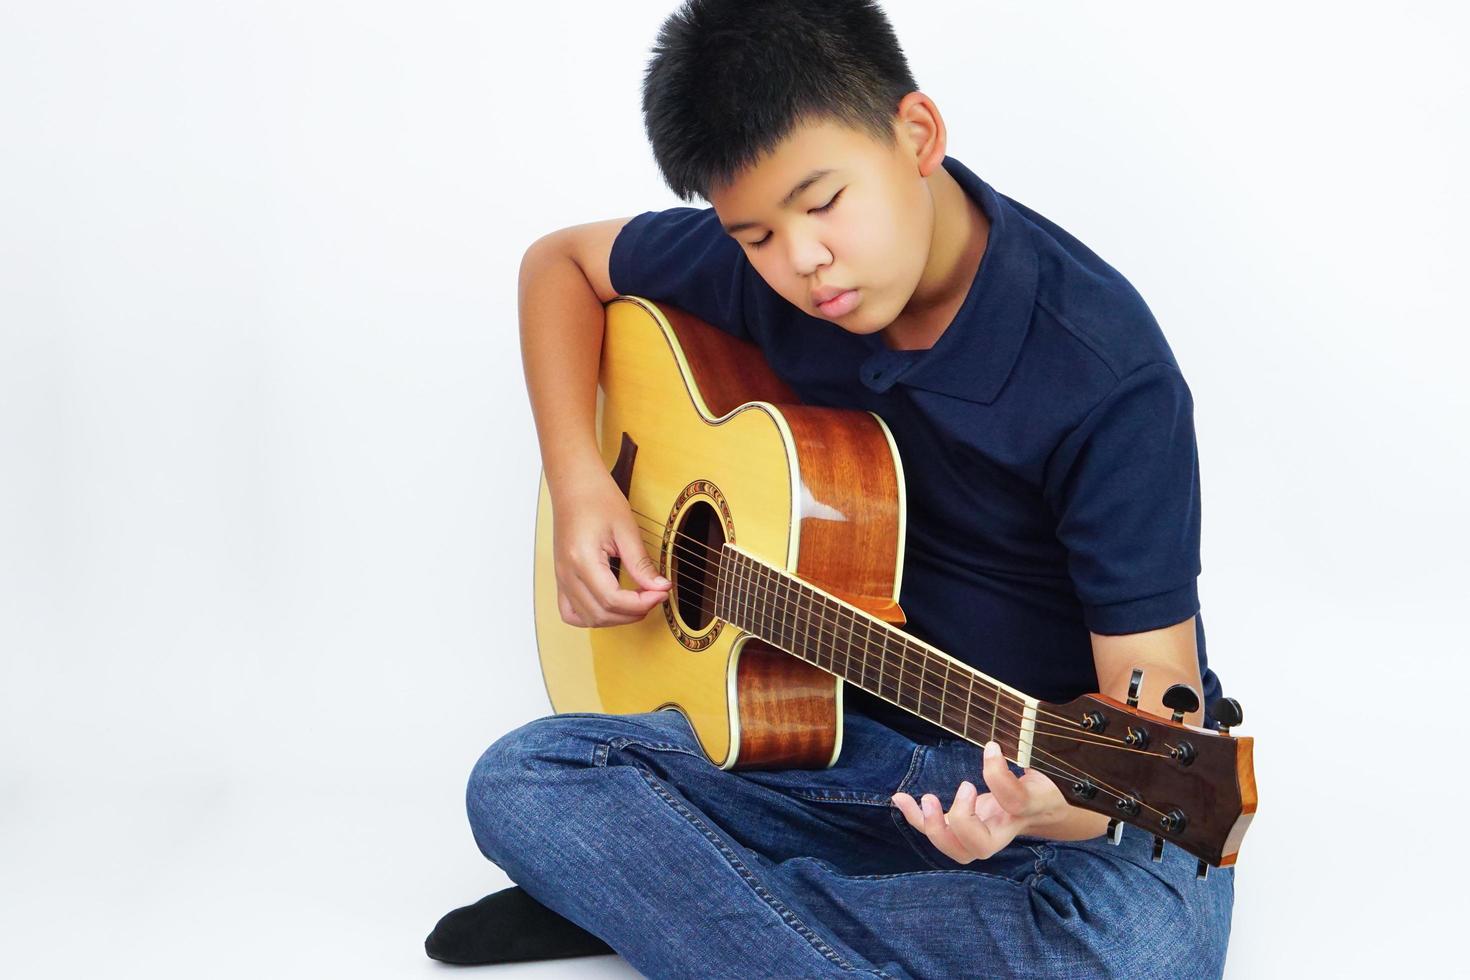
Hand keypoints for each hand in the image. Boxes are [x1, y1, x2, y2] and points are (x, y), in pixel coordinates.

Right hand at [550, 469, 670, 627]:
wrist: (574, 484)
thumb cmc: (597, 498)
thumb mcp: (626, 529)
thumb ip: (641, 563)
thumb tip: (659, 587)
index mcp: (581, 559)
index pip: (612, 599)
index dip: (641, 603)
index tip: (661, 592)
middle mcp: (567, 573)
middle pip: (601, 614)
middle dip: (633, 612)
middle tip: (655, 595)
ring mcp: (561, 578)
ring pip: (587, 618)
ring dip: (616, 618)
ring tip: (638, 601)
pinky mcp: (562, 578)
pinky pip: (571, 612)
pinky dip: (593, 616)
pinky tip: (612, 606)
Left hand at [890, 741, 1068, 862]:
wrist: (1041, 812)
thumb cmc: (1039, 789)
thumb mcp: (1040, 772)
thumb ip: (1021, 760)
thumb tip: (992, 746)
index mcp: (1025, 812)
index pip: (1016, 802)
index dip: (1000, 775)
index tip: (991, 747)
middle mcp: (1001, 831)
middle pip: (980, 848)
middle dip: (963, 822)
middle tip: (964, 786)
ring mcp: (978, 834)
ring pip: (956, 849)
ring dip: (934, 827)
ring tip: (925, 798)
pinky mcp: (960, 828)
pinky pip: (936, 832)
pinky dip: (915, 818)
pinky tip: (900, 798)